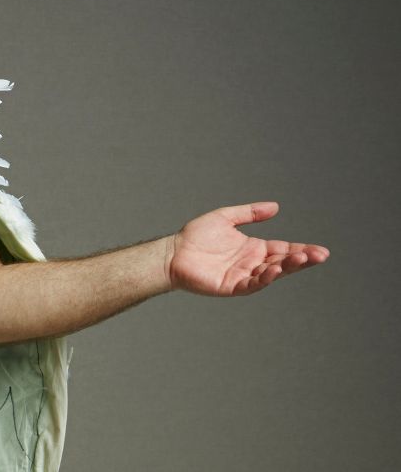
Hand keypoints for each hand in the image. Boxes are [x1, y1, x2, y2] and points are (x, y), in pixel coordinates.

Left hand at [168, 202, 329, 296]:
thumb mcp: (225, 217)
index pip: (284, 249)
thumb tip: (276, 207)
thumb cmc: (195, 236)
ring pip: (271, 273)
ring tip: (301, 259)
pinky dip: (265, 277)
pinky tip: (274, 269)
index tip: (320, 251)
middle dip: (302, 259)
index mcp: (254, 248)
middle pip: (283, 262)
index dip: (302, 250)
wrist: (172, 252)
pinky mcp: (232, 286)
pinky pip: (253, 283)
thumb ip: (249, 213)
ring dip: (287, 267)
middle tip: (319, 255)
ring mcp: (243, 275)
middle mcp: (252, 263)